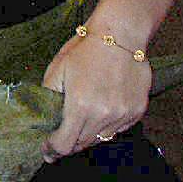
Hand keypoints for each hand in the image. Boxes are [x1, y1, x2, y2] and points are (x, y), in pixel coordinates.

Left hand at [40, 25, 150, 158]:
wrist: (120, 33)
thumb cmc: (87, 48)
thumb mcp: (57, 69)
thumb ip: (48, 97)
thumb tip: (45, 119)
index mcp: (80, 105)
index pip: (65, 144)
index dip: (53, 149)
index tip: (48, 149)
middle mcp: (103, 114)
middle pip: (83, 143)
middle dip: (70, 141)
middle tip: (62, 133)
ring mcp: (123, 114)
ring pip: (102, 137)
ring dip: (90, 132)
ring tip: (84, 115)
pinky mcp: (137, 111)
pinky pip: (118, 128)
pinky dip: (108, 124)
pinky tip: (103, 107)